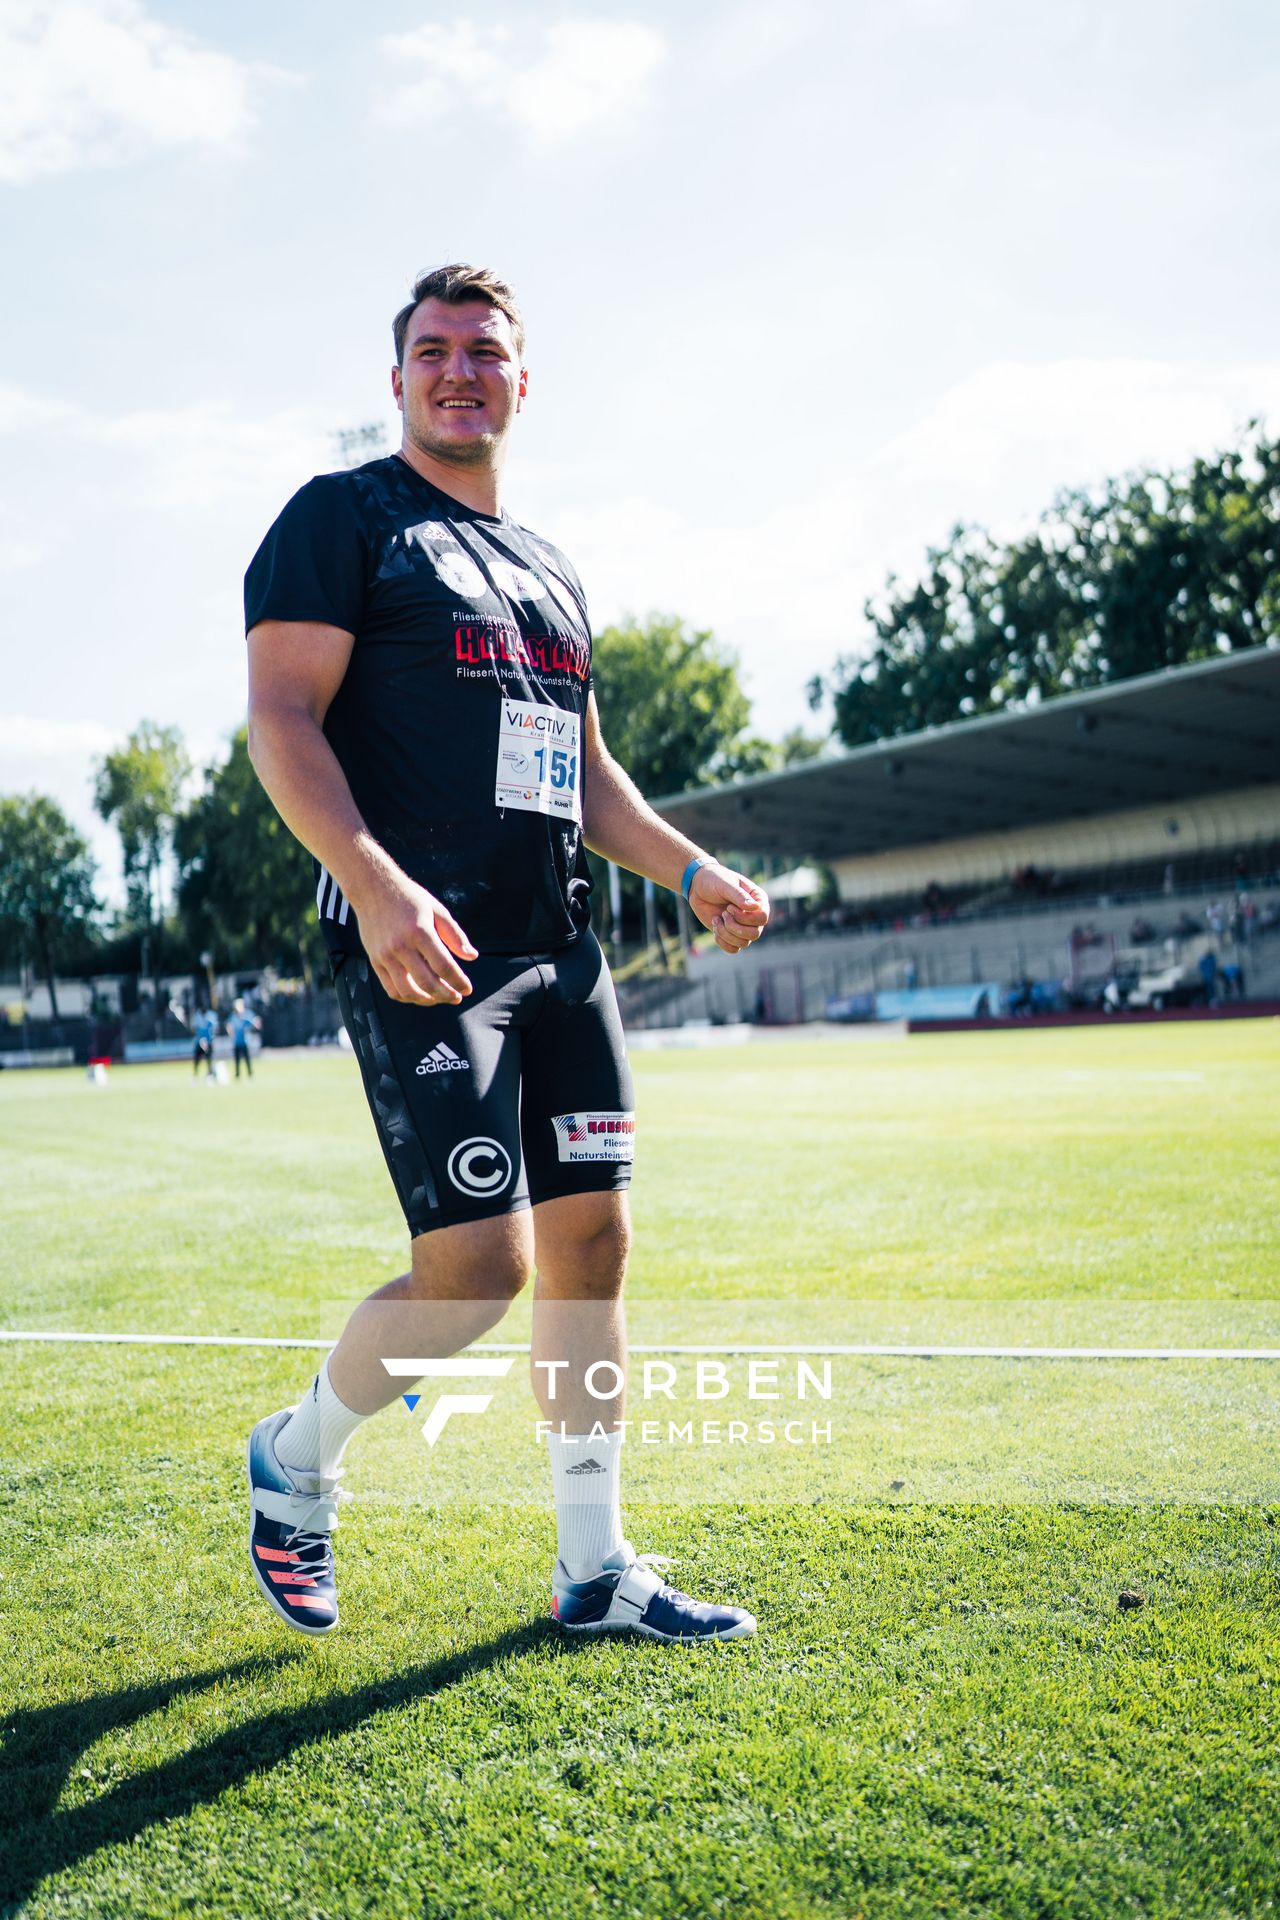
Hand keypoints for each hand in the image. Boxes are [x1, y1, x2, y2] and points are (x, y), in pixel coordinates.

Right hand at [353, 869, 477, 1004]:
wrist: (372, 889)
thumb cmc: (408, 898)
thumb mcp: (437, 910)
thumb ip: (455, 935)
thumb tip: (472, 956)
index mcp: (420, 932)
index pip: (444, 966)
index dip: (458, 981)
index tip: (467, 989)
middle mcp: (401, 946)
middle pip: (427, 982)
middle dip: (446, 995)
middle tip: (457, 997)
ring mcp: (385, 955)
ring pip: (408, 991)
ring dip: (427, 1000)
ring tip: (439, 998)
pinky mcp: (375, 961)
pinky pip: (391, 989)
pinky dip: (407, 997)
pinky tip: (419, 994)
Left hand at [688, 864, 769, 954]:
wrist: (698, 888)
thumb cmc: (714, 880)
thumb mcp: (725, 884)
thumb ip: (739, 896)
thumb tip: (755, 907)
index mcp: (758, 900)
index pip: (762, 917)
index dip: (744, 917)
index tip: (729, 906)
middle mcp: (754, 916)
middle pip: (755, 933)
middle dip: (735, 927)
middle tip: (723, 913)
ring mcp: (744, 926)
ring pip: (744, 943)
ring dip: (726, 933)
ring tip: (716, 919)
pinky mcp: (732, 935)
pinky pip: (733, 949)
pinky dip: (722, 941)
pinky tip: (715, 926)